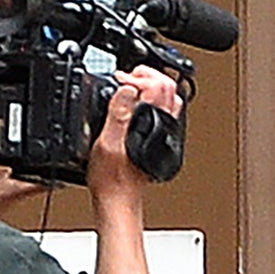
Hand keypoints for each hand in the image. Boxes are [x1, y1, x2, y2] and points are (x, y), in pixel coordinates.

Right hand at [87, 69, 182, 201]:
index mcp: (151, 123)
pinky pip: (162, 111)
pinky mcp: (157, 138)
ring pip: (167, 97)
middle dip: (146, 75)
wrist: (118, 198)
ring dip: (150, 85)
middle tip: (126, 78)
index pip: (156, 85)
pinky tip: (135, 103)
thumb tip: (127, 89)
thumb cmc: (112, 178)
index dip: (135, 76)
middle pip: (167, 86)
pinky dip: (151, 100)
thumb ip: (118, 114)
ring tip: (131, 86)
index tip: (119, 80)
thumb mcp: (106, 142)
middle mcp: (162, 126)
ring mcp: (162, 132)